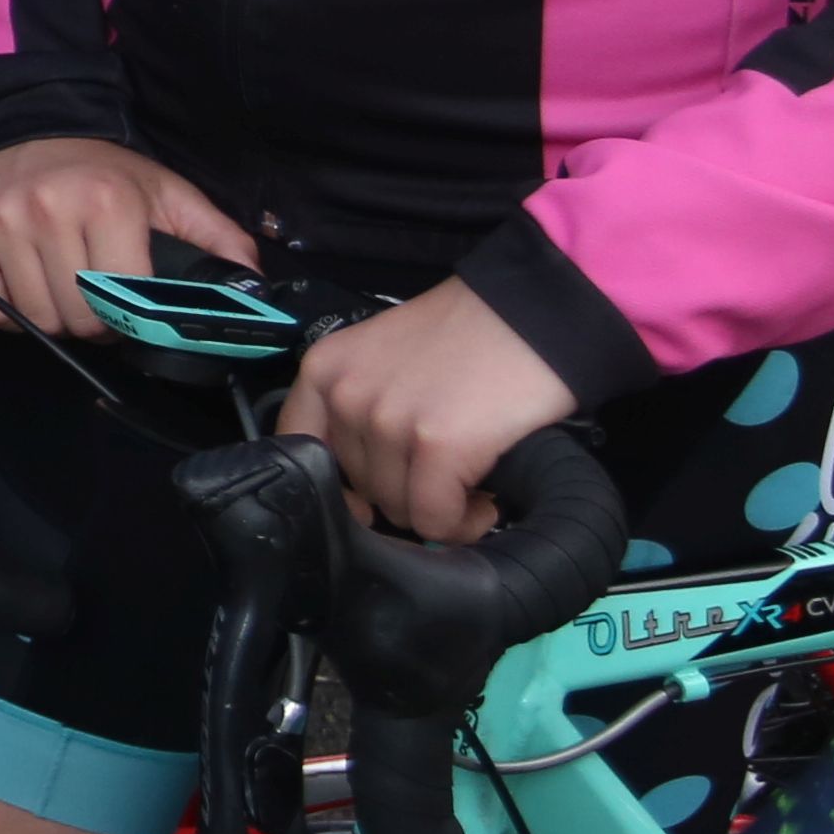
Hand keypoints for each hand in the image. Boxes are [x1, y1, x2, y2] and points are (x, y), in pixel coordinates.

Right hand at [0, 136, 250, 345]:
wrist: (31, 122)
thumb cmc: (105, 169)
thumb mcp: (167, 192)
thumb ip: (216, 237)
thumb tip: (254, 288)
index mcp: (109, 202)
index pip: (123, 299)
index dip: (131, 315)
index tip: (129, 304)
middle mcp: (50, 208)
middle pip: (78, 316)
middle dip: (93, 321)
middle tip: (95, 298)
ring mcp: (1, 219)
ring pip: (35, 316)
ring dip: (53, 317)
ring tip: (62, 290)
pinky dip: (9, 310)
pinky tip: (25, 284)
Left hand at [276, 282, 576, 543]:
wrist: (536, 311)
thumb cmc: (468, 336)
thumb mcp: (385, 359)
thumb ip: (360, 406)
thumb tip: (360, 485)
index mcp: (325, 369)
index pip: (297, 448)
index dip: (337, 485)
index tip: (370, 498)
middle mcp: (346, 394)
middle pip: (358, 486)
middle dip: (404, 489)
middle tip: (444, 473)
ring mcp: (388, 420)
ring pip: (398, 509)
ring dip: (437, 508)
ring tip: (469, 482)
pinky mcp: (437, 445)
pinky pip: (434, 518)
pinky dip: (462, 522)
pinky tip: (484, 500)